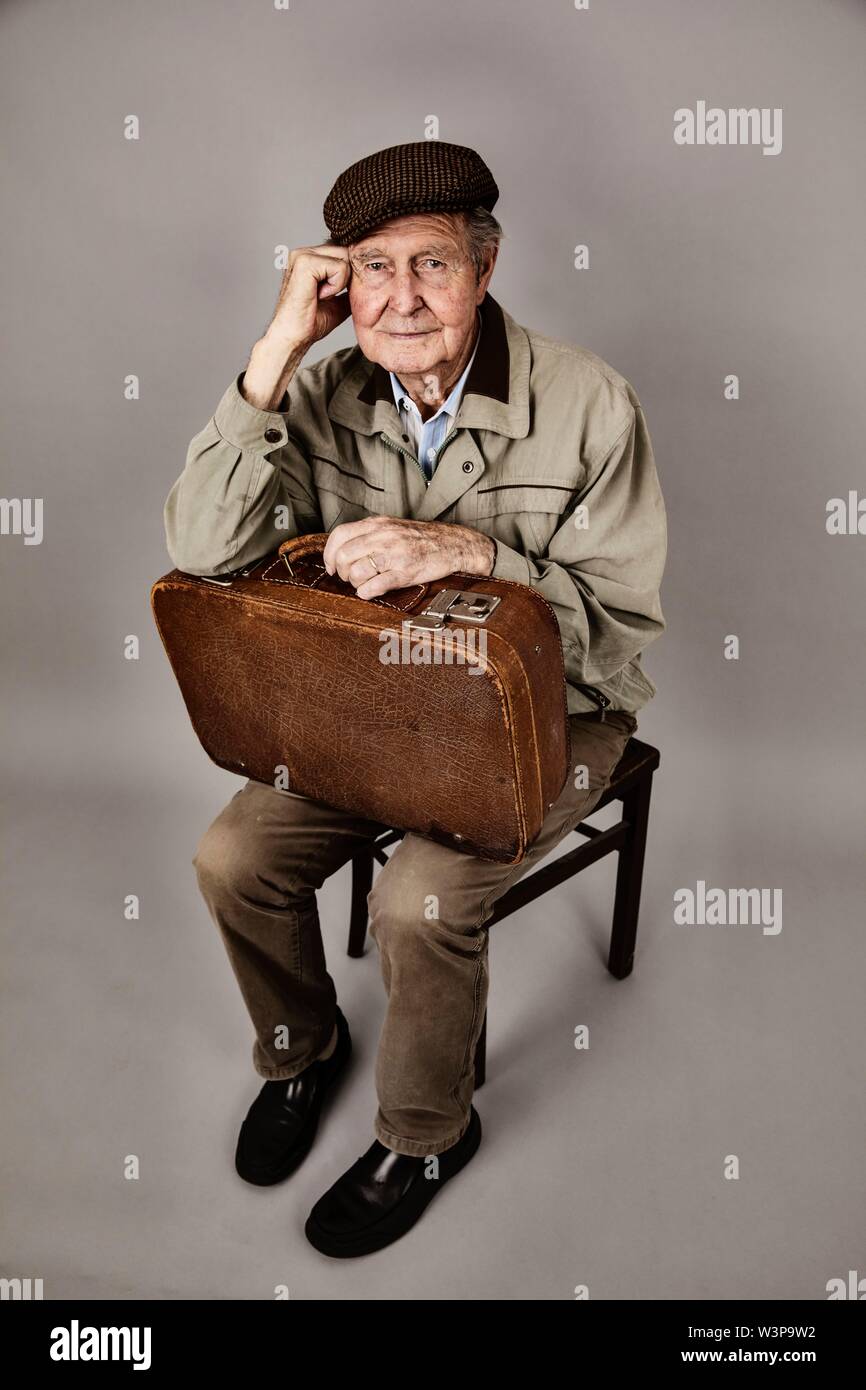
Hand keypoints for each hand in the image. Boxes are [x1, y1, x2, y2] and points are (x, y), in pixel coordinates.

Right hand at [265, 243, 352, 353]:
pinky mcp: (305, 262)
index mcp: (309, 258)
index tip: (335, 293)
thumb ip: (349, 286)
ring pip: (345, 257)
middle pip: (347, 251)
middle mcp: (304, 252)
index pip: (343, 251)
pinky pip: (340, 267)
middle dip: (347, 277)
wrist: (293, 338)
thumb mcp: (338, 301)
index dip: (349, 273)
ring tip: (322, 296)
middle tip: (327, 296)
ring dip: (340, 282)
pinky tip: (319, 296)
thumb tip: (369, 282)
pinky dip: (335, 286)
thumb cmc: (310, 322)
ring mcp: (303, 255)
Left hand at [322, 517, 495, 598]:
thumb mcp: (391, 526)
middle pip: (344, 556)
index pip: (339, 535)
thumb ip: (368, 534)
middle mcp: (383, 537)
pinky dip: (366, 592)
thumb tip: (342, 549)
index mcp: (377, 524)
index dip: (329, 554)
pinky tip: (369, 591)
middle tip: (349, 577)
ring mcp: (394, 555)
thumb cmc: (420, 538)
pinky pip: (375, 585)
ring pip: (357, 571)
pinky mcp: (404, 572)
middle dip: (341, 572)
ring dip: (354, 583)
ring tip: (362, 584)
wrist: (451, 544)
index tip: (331, 566)